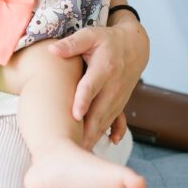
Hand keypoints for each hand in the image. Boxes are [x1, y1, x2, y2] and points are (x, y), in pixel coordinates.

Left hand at [47, 15, 148, 150]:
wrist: (134, 47)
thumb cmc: (106, 41)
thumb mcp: (89, 35)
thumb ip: (72, 44)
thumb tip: (52, 50)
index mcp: (103, 68)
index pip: (91, 86)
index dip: (83, 101)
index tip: (75, 115)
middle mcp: (113, 85)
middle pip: (99, 110)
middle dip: (88, 129)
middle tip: (74, 147)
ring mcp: (118, 96)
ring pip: (106, 120)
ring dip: (95, 136)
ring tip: (81, 153)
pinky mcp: (121, 102)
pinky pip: (118, 121)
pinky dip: (114, 132)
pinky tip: (108, 143)